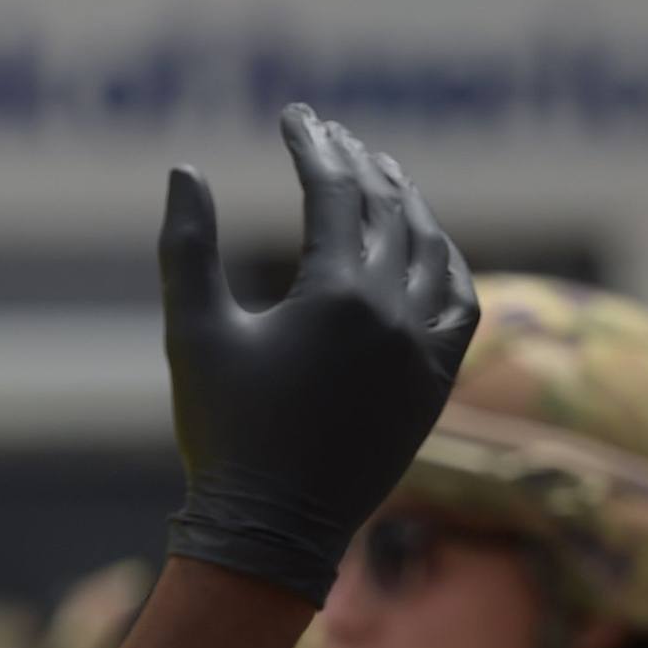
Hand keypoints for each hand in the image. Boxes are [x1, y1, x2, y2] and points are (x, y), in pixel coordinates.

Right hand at [160, 104, 479, 600]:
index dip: (313, 145)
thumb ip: (188, 245)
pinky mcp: (437, 386)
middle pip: (388, 212)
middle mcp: (392, 315)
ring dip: (409, 206)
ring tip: (387, 176)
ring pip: (433, 252)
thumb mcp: (192, 332)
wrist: (272, 531)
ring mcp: (423, 351)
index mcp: (335, 294)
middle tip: (335, 136)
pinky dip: (449, 267)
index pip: (334, 193)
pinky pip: (462, 307)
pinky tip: (433, 249)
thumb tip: (185, 168)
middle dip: (359, 165)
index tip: (295, 116)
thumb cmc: (223, 431)